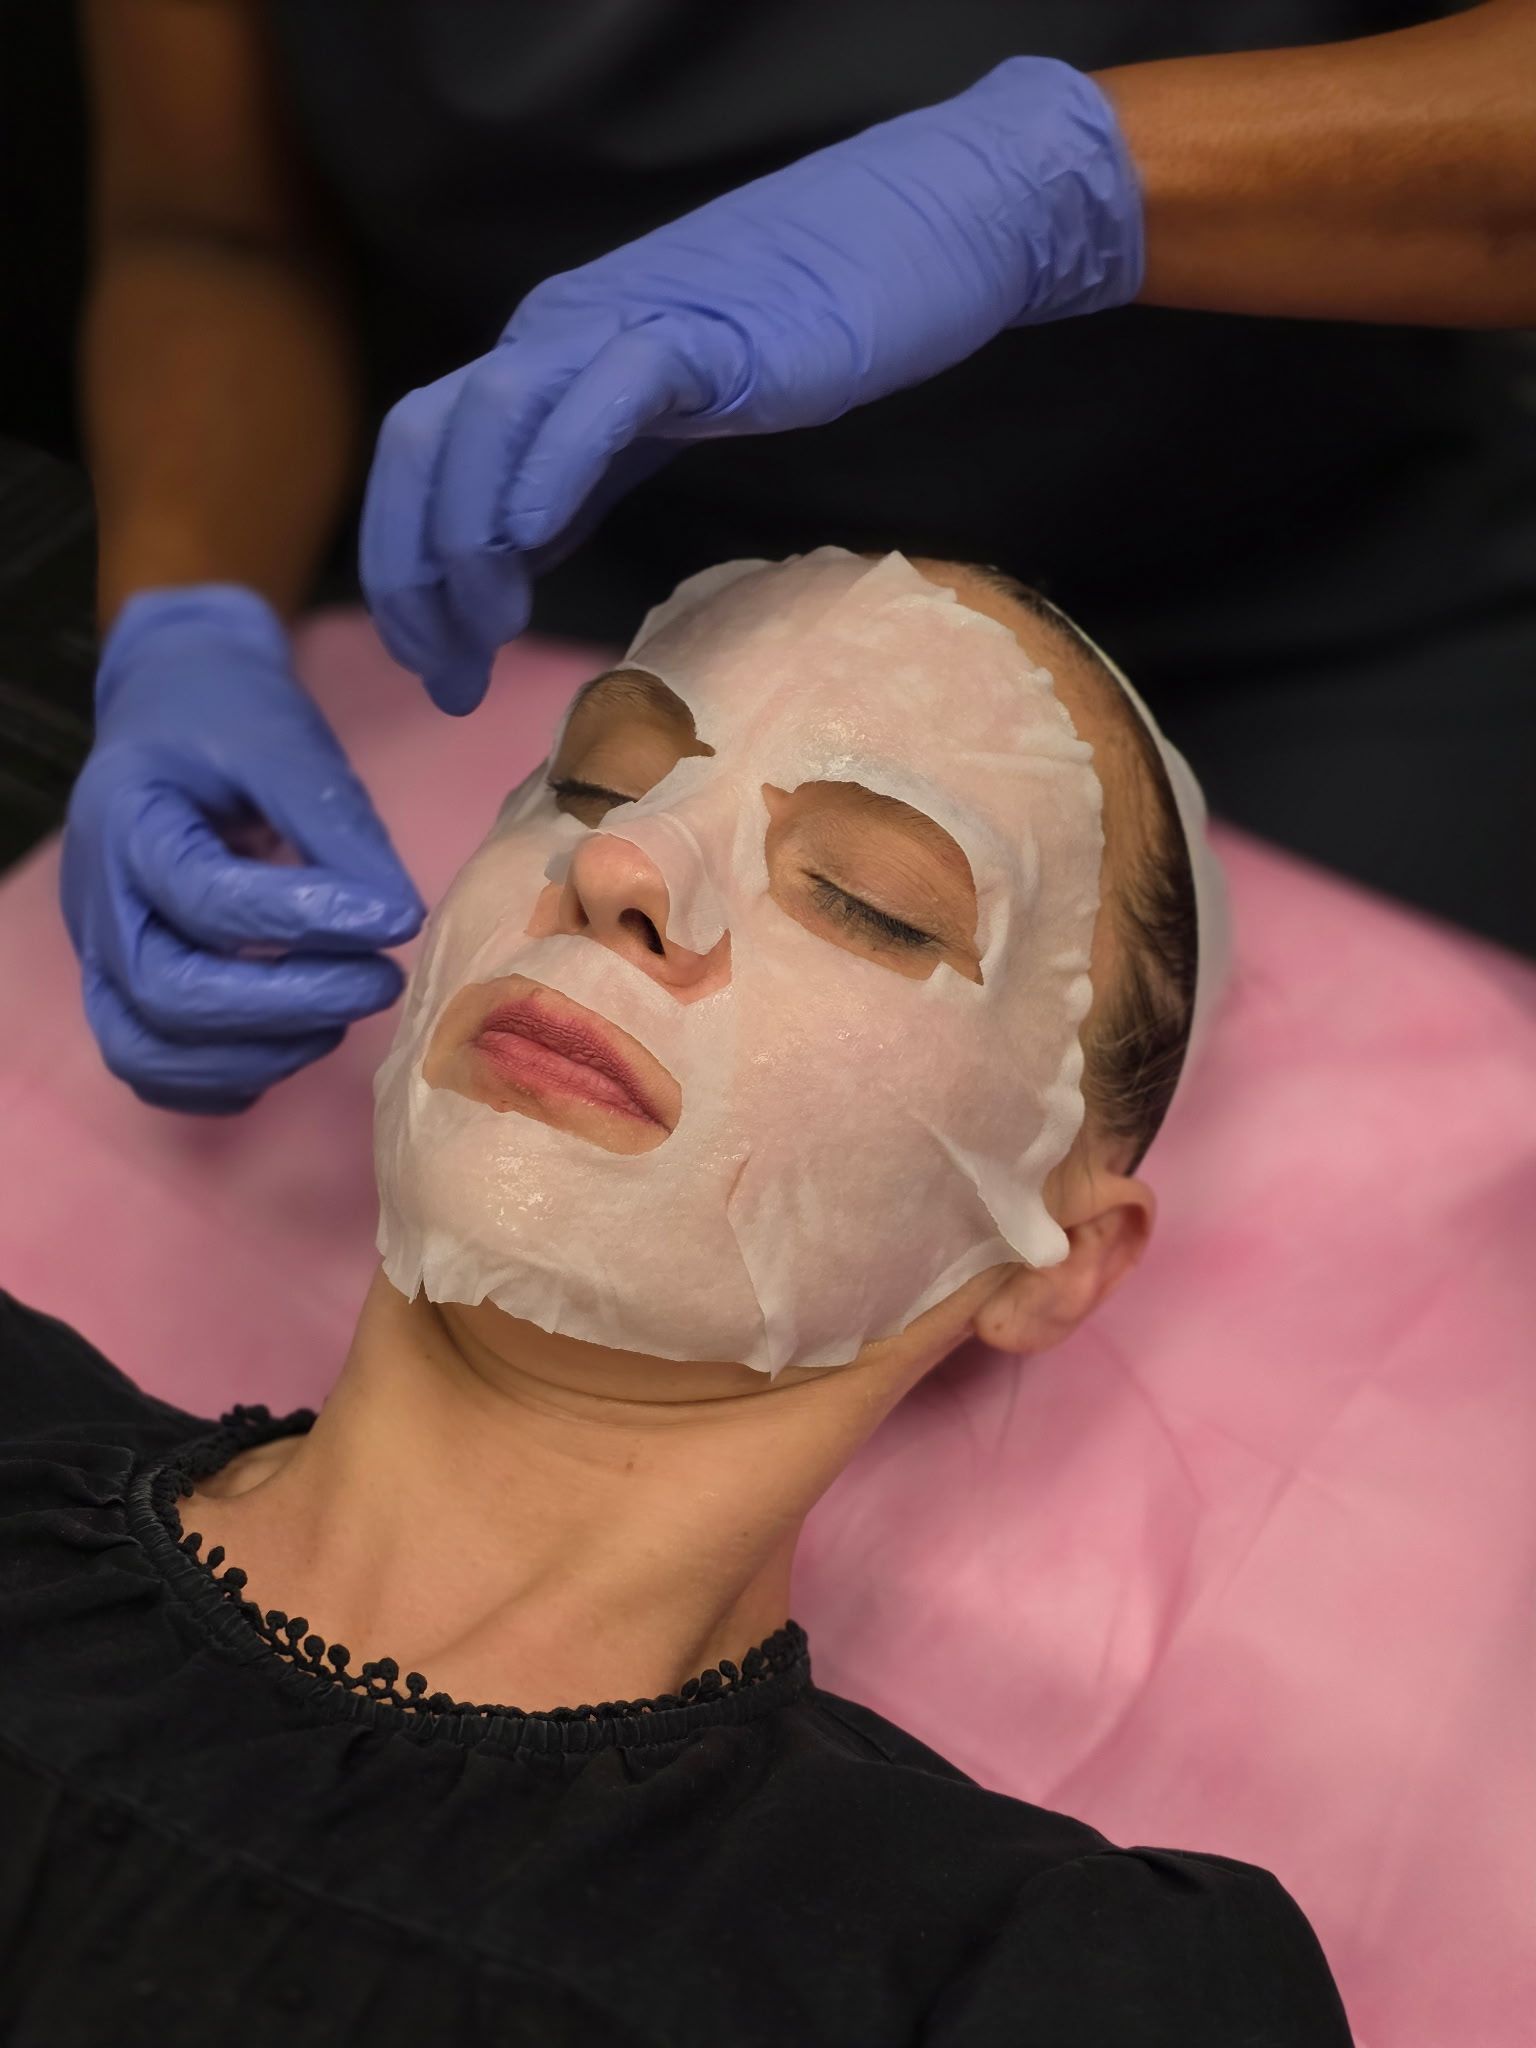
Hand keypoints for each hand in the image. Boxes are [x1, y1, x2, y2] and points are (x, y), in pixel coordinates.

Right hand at [61, 585, 424, 1112]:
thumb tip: (395, 918)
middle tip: (380, 980)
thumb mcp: (287, 745)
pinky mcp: (126, 991)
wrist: (175, 710)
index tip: (393, 920)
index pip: (204, 897)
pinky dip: (225, 1079)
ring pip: (151, 1049)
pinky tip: (295, 1042)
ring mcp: (102, 955)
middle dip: (286, 1005)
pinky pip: (156, 1070)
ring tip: (340, 1016)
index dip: (305, 920)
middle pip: (168, 993)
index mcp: (127, 821)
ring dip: (259, 1053)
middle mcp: (99, 901)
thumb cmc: (231, 723)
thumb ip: (336, 828)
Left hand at [362, 55, 1142, 713]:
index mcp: (543, 360)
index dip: (406, 569)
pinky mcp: (698, 334)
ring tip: (495, 627)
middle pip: (423, 444)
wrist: (920, 233)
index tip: (441, 669)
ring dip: (468, 537)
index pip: (424, 460)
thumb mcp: (665, 418)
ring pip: (488, 421)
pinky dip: (552, 468)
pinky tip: (537, 543)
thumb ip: (585, 473)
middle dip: (411, 572)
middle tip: (447, 673)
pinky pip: (599, 395)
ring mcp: (620, 328)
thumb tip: (519, 553)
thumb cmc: (807, 331)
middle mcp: (555, 337)